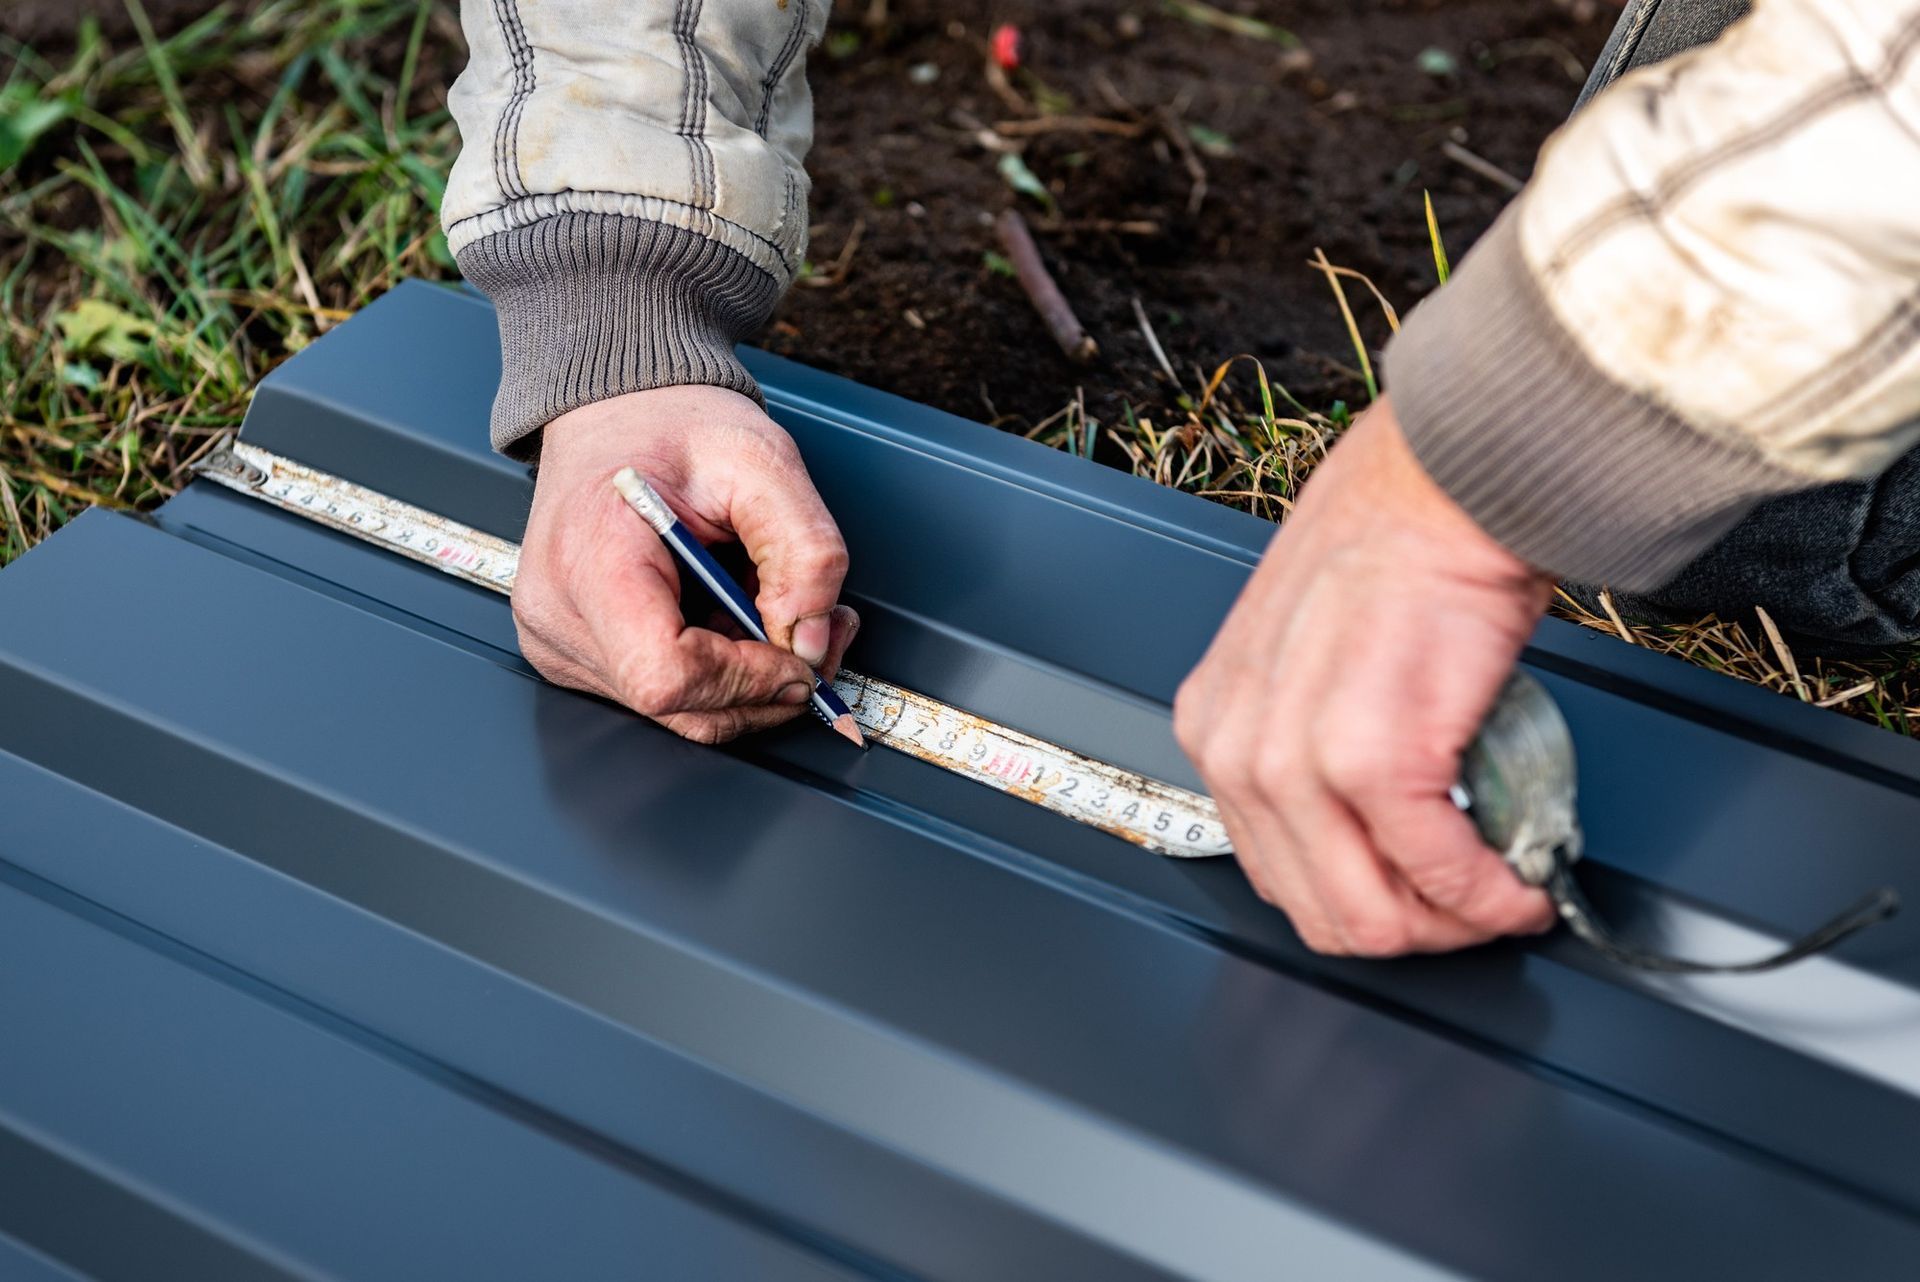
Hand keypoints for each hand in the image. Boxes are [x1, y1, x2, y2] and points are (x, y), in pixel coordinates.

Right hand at [514, 385, 857, 742]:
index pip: (666, 676)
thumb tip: (813, 640)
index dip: (749, 679)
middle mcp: (561, 617)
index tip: (801, 653)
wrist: (616, 414)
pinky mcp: (579, 656)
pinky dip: (720, 671)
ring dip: (750, 680)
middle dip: (768, 684)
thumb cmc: (669, 429)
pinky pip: (665, 694)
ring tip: (784, 613)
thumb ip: (805, 549)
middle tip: (822, 632)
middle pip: (680, 707)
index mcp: (590, 560)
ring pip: (680, 712)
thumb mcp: (762, 461)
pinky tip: (738, 618)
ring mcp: (563, 643)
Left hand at [1173, 397, 1556, 956]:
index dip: (1358, 901)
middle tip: (1472, 908)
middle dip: (1411, 929)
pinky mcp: (1376, 761)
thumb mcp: (1302, 655)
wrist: (1446, 486)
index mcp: (1215, 726)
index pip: (1272, 872)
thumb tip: (1368, 827)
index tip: (1416, 894)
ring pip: (1373, 916)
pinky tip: (1519, 886)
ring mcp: (1299, 762)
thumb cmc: (1393, 547)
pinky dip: (1491, 897)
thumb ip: (1308, 740)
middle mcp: (1238, 750)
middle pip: (1319, 912)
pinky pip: (1440, 873)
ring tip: (1500, 898)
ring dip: (1452, 924)